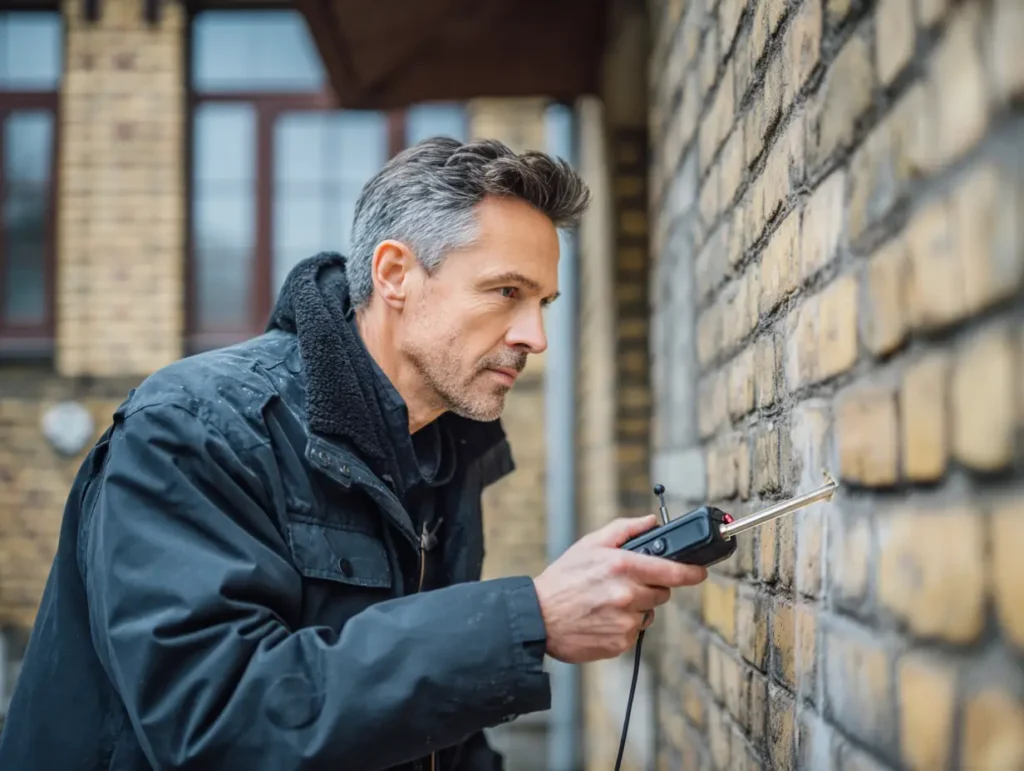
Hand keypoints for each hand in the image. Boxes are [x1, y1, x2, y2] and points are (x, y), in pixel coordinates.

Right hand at [532, 515, 707, 663]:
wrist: (538, 618)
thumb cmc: (562, 579)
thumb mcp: (589, 544)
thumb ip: (624, 529)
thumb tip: (651, 521)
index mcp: (623, 566)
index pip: (671, 571)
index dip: (691, 572)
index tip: (700, 572)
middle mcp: (627, 594)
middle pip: (662, 593)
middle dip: (649, 588)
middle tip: (624, 585)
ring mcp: (625, 621)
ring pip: (649, 613)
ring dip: (636, 608)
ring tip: (607, 603)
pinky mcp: (621, 642)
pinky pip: (635, 632)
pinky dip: (624, 626)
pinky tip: (602, 619)